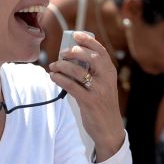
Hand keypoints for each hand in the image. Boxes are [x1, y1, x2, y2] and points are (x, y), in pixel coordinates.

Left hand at [48, 31, 124, 161]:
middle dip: (74, 52)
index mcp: (111, 73)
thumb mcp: (104, 86)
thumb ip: (94, 72)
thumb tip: (72, 57)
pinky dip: (59, 79)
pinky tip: (53, 77)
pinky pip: (71, 86)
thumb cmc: (102, 105)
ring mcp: (99, 91)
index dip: (88, 40)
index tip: (76, 34)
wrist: (109, 129)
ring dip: (62, 66)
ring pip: (78, 71)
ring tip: (53, 66)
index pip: (101, 51)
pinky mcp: (89, 102)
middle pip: (91, 57)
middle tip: (62, 53)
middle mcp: (107, 80)